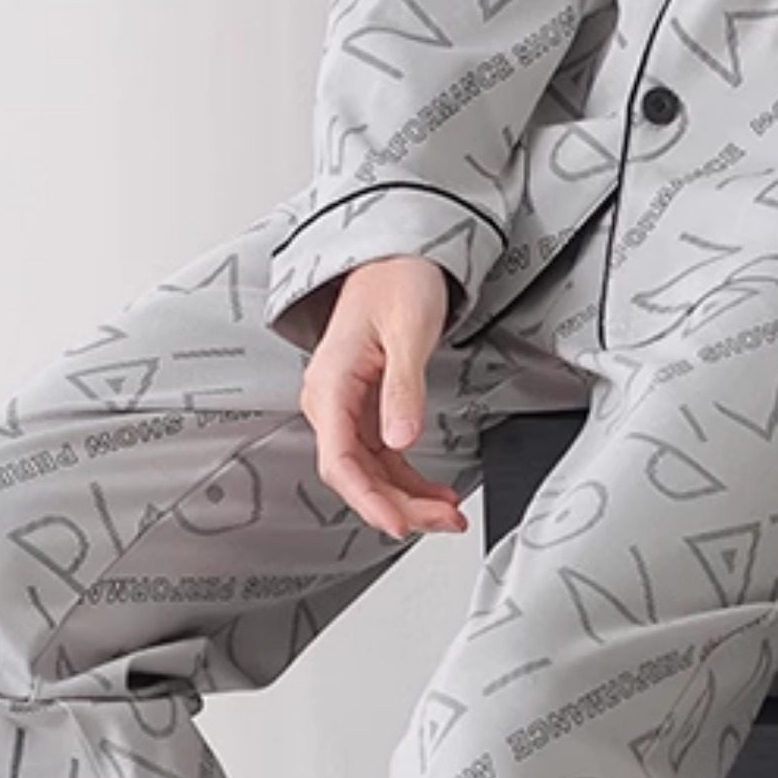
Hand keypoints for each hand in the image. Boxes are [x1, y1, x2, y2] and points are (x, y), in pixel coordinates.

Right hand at [297, 256, 469, 541]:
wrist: (396, 254)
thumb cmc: (397, 280)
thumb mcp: (408, 331)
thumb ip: (403, 388)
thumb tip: (401, 438)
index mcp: (329, 386)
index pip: (340, 460)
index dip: (368, 500)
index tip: (398, 524)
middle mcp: (330, 401)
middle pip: (356, 475)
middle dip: (399, 506)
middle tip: (443, 522)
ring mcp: (347, 407)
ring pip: (371, 471)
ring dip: (407, 497)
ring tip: (448, 514)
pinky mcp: (366, 407)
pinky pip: (383, 455)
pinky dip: (408, 478)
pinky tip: (435, 492)